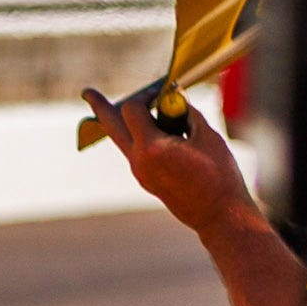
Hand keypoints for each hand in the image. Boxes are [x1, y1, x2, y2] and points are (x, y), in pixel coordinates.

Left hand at [84, 86, 261, 240]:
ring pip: (123, 141)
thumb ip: (188, 112)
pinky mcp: (146, 180)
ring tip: (119, 107)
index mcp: (151, 148)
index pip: (132, 110)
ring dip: (124, 122)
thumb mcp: (207, 136)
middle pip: (111, 127)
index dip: (145, 95)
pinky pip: (136, 152)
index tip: (160, 90)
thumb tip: (175, 96)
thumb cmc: (219, 175)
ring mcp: (139, 173)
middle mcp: (138, 161)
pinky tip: (157, 129)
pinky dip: (141, 137)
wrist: (218, 215)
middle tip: (88, 92)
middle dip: (100, 107)